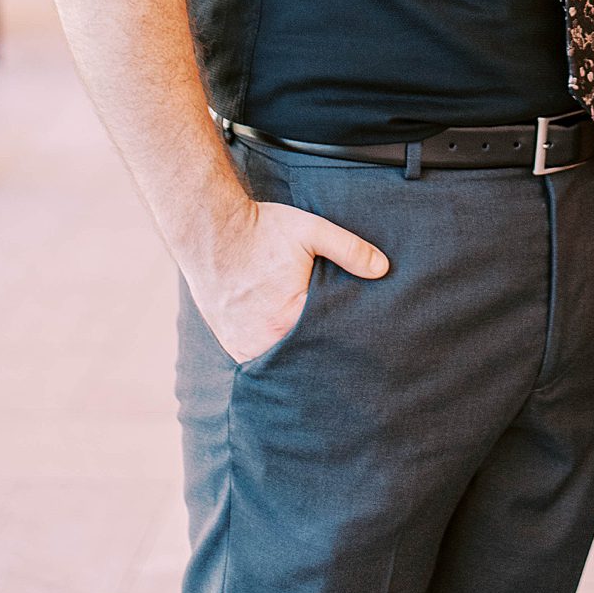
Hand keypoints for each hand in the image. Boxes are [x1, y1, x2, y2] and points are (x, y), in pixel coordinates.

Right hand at [185, 197, 388, 364]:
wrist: (211, 229)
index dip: (343, 338)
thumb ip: (348, 249)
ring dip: (295, 358)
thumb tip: (382, 268)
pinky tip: (288, 346)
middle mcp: (264, 339)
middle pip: (304, 357)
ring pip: (280, 363)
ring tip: (315, 354)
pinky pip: (258, 360)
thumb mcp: (311, 231)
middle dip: (320, 353)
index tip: (358, 342)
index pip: (328, 340)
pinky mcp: (231, 344)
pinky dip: (273, 355)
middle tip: (341, 357)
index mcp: (289, 316)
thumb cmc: (262, 230)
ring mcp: (244, 346)